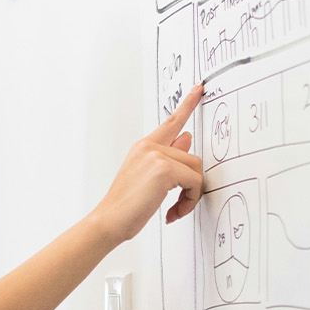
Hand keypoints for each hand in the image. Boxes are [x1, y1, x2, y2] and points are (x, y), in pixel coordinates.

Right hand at [88, 84, 205, 243]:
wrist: (109, 220)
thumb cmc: (125, 205)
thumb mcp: (148, 178)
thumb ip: (169, 157)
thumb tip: (187, 140)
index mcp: (144, 147)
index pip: (172, 122)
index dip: (188, 104)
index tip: (199, 89)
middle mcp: (149, 146)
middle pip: (193, 158)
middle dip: (192, 186)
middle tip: (180, 205)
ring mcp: (156, 155)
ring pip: (196, 171)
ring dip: (191, 196)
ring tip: (175, 210)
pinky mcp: (164, 169)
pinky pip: (194, 182)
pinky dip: (190, 201)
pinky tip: (173, 212)